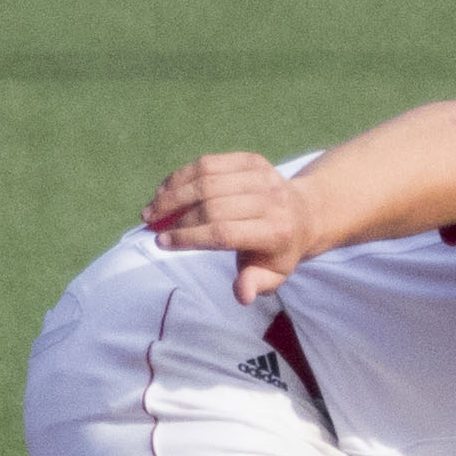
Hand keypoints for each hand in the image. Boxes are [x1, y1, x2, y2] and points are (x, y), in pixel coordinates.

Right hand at [147, 151, 324, 301]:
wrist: (305, 212)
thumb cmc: (280, 249)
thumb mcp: (274, 275)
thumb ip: (255, 284)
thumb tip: (241, 294)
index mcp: (275, 232)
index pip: (224, 233)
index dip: (190, 236)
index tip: (163, 242)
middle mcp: (271, 200)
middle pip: (212, 205)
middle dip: (176, 216)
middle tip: (151, 225)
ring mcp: (262, 176)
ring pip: (207, 179)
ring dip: (173, 193)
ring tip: (152, 208)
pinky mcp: (252, 160)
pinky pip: (209, 163)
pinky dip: (183, 176)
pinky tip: (166, 190)